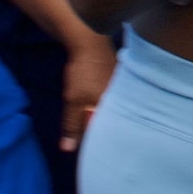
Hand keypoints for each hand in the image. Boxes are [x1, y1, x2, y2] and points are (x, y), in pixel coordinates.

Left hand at [59, 31, 116, 151]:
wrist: (90, 42)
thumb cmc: (83, 72)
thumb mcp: (73, 101)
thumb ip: (72, 125)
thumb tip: (68, 149)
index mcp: (114, 107)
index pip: (110, 131)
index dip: (102, 141)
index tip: (95, 151)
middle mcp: (124, 100)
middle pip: (114, 122)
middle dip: (106, 131)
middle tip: (96, 142)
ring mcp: (124, 90)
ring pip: (116, 110)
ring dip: (109, 118)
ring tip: (101, 127)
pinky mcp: (123, 82)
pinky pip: (117, 100)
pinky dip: (112, 106)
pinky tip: (105, 108)